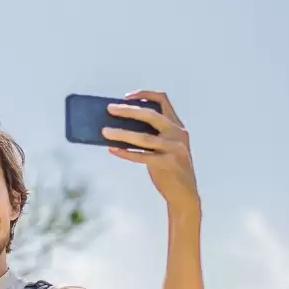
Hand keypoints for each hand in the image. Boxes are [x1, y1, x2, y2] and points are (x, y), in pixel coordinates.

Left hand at [102, 90, 198, 214]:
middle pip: (151, 115)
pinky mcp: (167, 164)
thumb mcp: (166, 146)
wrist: (184, 194)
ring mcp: (174, 149)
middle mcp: (177, 134)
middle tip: (109, 109)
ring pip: (143, 137)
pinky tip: (112, 149)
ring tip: (104, 131)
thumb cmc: (169, 167)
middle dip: (128, 110)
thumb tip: (120, 125)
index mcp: (177, 126)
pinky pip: (141, 156)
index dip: (144, 95)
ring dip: (121, 133)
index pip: (163, 100)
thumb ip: (151, 134)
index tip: (126, 97)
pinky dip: (125, 152)